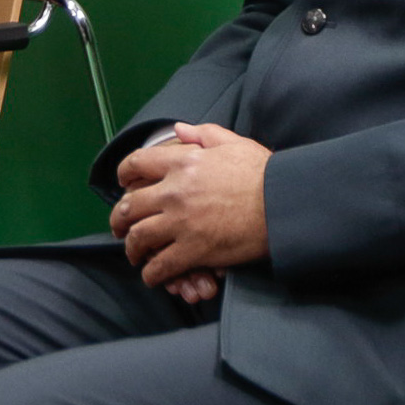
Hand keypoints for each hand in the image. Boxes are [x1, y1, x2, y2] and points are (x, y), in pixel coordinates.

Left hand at [111, 122, 271, 287]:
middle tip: (120, 227)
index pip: (136, 164)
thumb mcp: (234, 144)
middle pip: (130, 206)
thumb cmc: (265, 173)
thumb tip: (179, 129)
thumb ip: (203, 135)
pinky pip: (161, 266)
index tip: (123, 183)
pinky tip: (153, 276)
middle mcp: (174, 191)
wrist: (285, 203)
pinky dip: (152, 274)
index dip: (124, 174)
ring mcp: (181, 222)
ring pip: (139, 238)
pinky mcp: (194, 250)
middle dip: (119, 219)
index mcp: (182, 162)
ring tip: (134, 254)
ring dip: (132, 249)